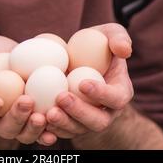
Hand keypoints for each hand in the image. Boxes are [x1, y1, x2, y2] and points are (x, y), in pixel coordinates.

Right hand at [0, 35, 57, 146]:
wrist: (10, 54)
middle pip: (6, 128)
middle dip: (16, 118)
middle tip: (27, 101)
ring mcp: (19, 121)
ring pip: (25, 133)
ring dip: (34, 128)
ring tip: (44, 115)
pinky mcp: (37, 116)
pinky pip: (44, 129)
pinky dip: (52, 128)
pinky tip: (60, 120)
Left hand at [45, 23, 133, 139]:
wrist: (77, 53)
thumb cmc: (97, 40)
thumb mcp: (110, 33)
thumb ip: (119, 37)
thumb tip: (124, 50)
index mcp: (120, 91)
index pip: (116, 98)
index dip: (101, 94)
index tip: (82, 83)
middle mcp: (107, 111)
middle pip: (98, 121)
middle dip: (80, 112)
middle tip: (61, 97)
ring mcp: (88, 119)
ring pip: (79, 129)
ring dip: (64, 123)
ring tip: (48, 112)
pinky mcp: (71, 122)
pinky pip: (62, 130)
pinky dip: (51, 128)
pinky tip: (38, 118)